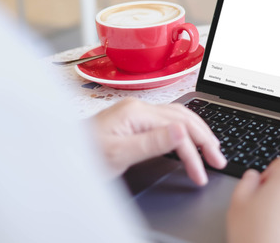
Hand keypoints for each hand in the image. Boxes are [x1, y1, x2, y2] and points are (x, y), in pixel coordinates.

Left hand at [92, 98, 225, 182]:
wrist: (59, 153)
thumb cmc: (82, 156)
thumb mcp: (118, 155)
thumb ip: (152, 142)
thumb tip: (182, 131)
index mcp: (137, 112)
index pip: (178, 130)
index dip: (195, 152)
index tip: (203, 172)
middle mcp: (139, 107)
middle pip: (184, 118)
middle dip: (205, 139)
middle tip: (219, 159)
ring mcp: (137, 112)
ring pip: (179, 117)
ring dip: (198, 133)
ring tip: (212, 149)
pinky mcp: (134, 120)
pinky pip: (169, 121)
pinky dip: (185, 131)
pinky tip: (190, 138)